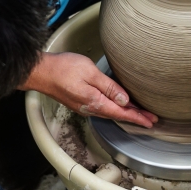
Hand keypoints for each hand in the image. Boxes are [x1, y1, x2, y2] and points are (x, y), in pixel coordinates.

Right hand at [20, 52, 157, 127]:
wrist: (40, 71)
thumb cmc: (63, 68)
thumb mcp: (90, 73)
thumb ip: (108, 87)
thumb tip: (124, 100)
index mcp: (94, 102)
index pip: (121, 113)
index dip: (137, 117)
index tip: (150, 121)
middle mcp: (90, 108)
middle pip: (117, 115)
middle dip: (134, 117)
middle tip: (150, 119)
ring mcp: (83, 106)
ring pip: (109, 112)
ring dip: (125, 114)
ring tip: (138, 113)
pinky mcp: (79, 101)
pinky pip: (101, 108)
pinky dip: (114, 109)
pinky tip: (118, 105)